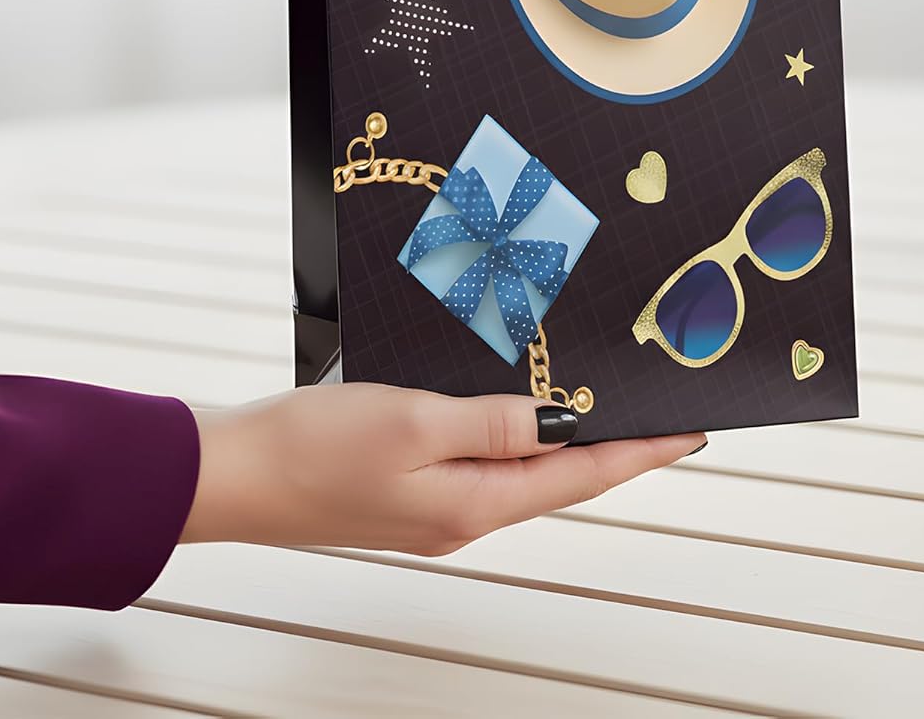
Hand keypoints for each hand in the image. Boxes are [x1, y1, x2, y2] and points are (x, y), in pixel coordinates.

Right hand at [181, 384, 703, 555]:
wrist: (233, 475)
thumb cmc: (312, 450)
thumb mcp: (413, 423)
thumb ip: (493, 422)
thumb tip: (564, 422)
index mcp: (472, 506)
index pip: (581, 478)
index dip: (641, 451)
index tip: (690, 431)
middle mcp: (462, 515)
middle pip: (562, 479)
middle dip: (616, 447)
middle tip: (662, 413)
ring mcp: (435, 505)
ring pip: (525, 469)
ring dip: (569, 440)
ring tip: (608, 409)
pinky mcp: (409, 487)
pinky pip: (485, 459)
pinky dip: (518, 432)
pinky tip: (521, 410)